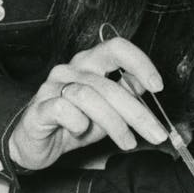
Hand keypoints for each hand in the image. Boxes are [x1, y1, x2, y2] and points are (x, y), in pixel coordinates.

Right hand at [7, 35, 169, 171]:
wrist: (35, 144)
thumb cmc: (72, 123)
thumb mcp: (108, 110)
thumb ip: (126, 95)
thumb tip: (147, 85)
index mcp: (90, 63)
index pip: (116, 48)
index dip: (140, 63)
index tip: (158, 86)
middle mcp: (71, 70)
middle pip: (109, 84)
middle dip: (138, 113)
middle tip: (156, 134)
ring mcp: (52, 88)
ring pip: (90, 97)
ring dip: (115, 124)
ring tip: (127, 142)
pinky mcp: (39, 109)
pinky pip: (63, 110)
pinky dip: (78, 122)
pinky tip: (82, 131)